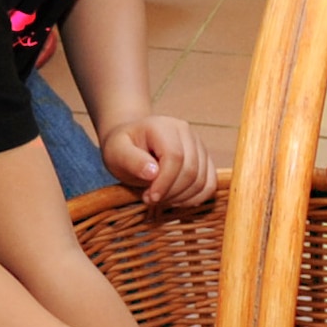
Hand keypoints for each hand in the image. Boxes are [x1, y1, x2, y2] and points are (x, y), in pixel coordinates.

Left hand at [101, 115, 216, 207]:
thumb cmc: (123, 148)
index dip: (165, 182)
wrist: (132, 144)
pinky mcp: (205, 159)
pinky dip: (195, 198)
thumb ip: (132, 161)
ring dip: (182, 198)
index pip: (174, 157)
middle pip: (191, 170)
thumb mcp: (116, 153)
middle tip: (151, 200)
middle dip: (172, 192)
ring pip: (202, 180)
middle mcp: (185, 131)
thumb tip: (152, 173)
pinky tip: (177, 199)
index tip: (149, 198)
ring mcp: (198, 144)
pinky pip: (210, 184)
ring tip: (162, 199)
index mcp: (163, 126)